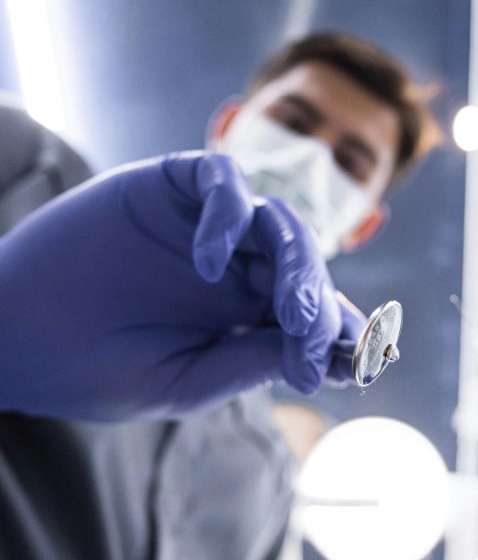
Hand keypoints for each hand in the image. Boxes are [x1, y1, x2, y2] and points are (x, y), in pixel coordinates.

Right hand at [0, 151, 364, 419]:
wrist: (14, 340)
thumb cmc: (95, 370)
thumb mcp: (185, 381)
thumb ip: (251, 361)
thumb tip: (322, 355)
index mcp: (245, 314)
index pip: (309, 313)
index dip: (336, 333)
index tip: (361, 362)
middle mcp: (236, 266)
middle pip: (303, 266)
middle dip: (319, 301)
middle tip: (313, 334)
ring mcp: (206, 225)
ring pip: (277, 220)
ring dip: (296, 261)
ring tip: (292, 310)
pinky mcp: (169, 187)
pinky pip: (218, 179)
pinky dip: (225, 212)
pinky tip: (208, 263)